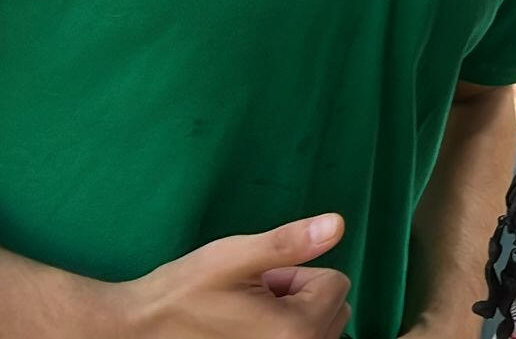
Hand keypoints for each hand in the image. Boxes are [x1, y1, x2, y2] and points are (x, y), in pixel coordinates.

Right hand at [114, 213, 352, 338]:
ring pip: (319, 327)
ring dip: (290, 316)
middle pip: (333, 307)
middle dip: (299, 296)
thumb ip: (289, 243)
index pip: (335, 283)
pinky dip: (282, 333)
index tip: (257, 282)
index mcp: (296, 331)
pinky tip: (244, 330)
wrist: (139, 330)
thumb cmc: (184, 293)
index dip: (296, 275)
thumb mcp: (234, 258)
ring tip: (245, 316)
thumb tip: (338, 225)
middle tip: (250, 299)